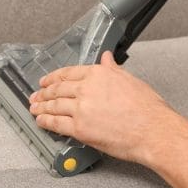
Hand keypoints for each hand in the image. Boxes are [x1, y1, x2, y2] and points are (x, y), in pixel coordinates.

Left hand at [28, 51, 178, 163]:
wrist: (153, 130)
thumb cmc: (147, 109)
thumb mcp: (130, 80)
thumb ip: (113, 69)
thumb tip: (106, 58)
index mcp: (98, 74)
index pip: (69, 73)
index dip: (53, 77)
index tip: (46, 80)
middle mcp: (87, 89)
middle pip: (57, 89)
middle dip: (43, 92)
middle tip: (36, 95)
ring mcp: (81, 109)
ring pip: (54, 106)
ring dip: (41, 107)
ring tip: (34, 108)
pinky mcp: (79, 128)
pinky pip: (56, 124)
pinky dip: (45, 122)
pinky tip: (41, 121)